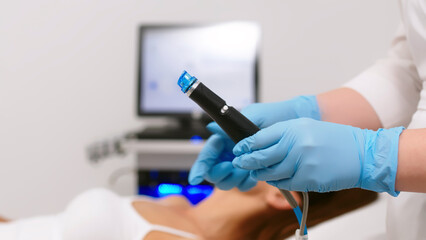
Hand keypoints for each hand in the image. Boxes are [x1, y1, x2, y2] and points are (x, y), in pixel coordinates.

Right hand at [189, 95, 319, 190]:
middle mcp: (231, 152)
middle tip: (232, 167)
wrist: (295, 122)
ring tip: (247, 171)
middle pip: (214, 172)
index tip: (196, 179)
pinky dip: (246, 183)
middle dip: (220, 174)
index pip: (207, 155)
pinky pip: (243, 184)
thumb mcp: (253, 116)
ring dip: (234, 179)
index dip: (200, 167)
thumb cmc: (274, 116)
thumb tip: (212, 128)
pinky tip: (254, 176)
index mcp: (226, 138)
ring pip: (227, 181)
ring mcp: (242, 163)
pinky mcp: (254, 170)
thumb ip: (232, 124)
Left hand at [232, 118, 403, 195]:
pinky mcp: (308, 179)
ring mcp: (302, 163)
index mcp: (293, 128)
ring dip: (260, 174)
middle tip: (239, 163)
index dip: (246, 145)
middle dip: (246, 161)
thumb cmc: (334, 139)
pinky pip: (285, 183)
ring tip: (255, 173)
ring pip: (271, 173)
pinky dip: (277, 182)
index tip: (238, 149)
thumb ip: (283, 134)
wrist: (361, 154)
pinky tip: (274, 179)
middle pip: (261, 156)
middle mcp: (295, 144)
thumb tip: (259, 143)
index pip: (260, 137)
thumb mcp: (306, 127)